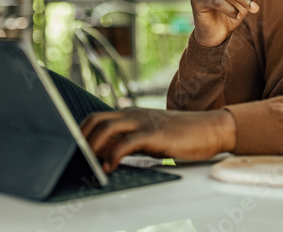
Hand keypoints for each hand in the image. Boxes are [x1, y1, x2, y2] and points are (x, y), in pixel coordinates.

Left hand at [80, 108, 235, 171]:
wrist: (209, 129)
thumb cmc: (181, 137)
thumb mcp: (149, 138)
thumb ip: (128, 142)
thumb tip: (104, 155)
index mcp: (130, 114)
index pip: (96, 118)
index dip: (81, 133)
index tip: (72, 149)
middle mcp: (133, 114)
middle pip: (95, 120)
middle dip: (80, 138)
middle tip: (74, 156)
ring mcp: (143, 122)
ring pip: (105, 128)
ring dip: (91, 146)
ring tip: (88, 163)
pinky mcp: (154, 134)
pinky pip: (126, 142)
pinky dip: (113, 155)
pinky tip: (109, 168)